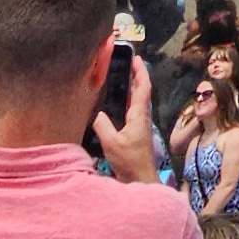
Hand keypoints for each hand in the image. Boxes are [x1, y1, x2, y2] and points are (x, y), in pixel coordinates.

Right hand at [91, 53, 161, 183]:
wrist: (141, 180)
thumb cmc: (129, 162)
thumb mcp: (111, 142)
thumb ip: (102, 125)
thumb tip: (96, 112)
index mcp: (139, 115)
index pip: (143, 88)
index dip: (140, 71)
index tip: (136, 58)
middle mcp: (142, 118)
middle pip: (141, 92)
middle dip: (135, 76)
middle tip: (126, 63)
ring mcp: (140, 126)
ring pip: (136, 101)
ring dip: (131, 88)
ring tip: (120, 77)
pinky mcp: (135, 134)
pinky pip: (131, 111)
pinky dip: (125, 102)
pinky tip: (115, 104)